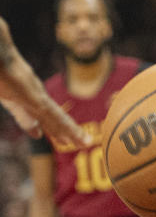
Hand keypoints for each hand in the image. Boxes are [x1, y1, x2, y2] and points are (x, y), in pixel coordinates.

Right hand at [0, 17, 90, 147]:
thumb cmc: (1, 73)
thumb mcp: (10, 99)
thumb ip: (22, 116)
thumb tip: (38, 133)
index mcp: (31, 96)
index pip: (49, 117)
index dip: (59, 129)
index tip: (67, 140)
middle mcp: (38, 96)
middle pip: (57, 119)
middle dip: (70, 132)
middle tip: (86, 144)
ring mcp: (36, 95)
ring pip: (57, 118)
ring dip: (71, 131)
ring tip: (85, 143)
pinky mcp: (31, 96)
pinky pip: (47, 113)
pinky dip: (58, 124)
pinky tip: (66, 135)